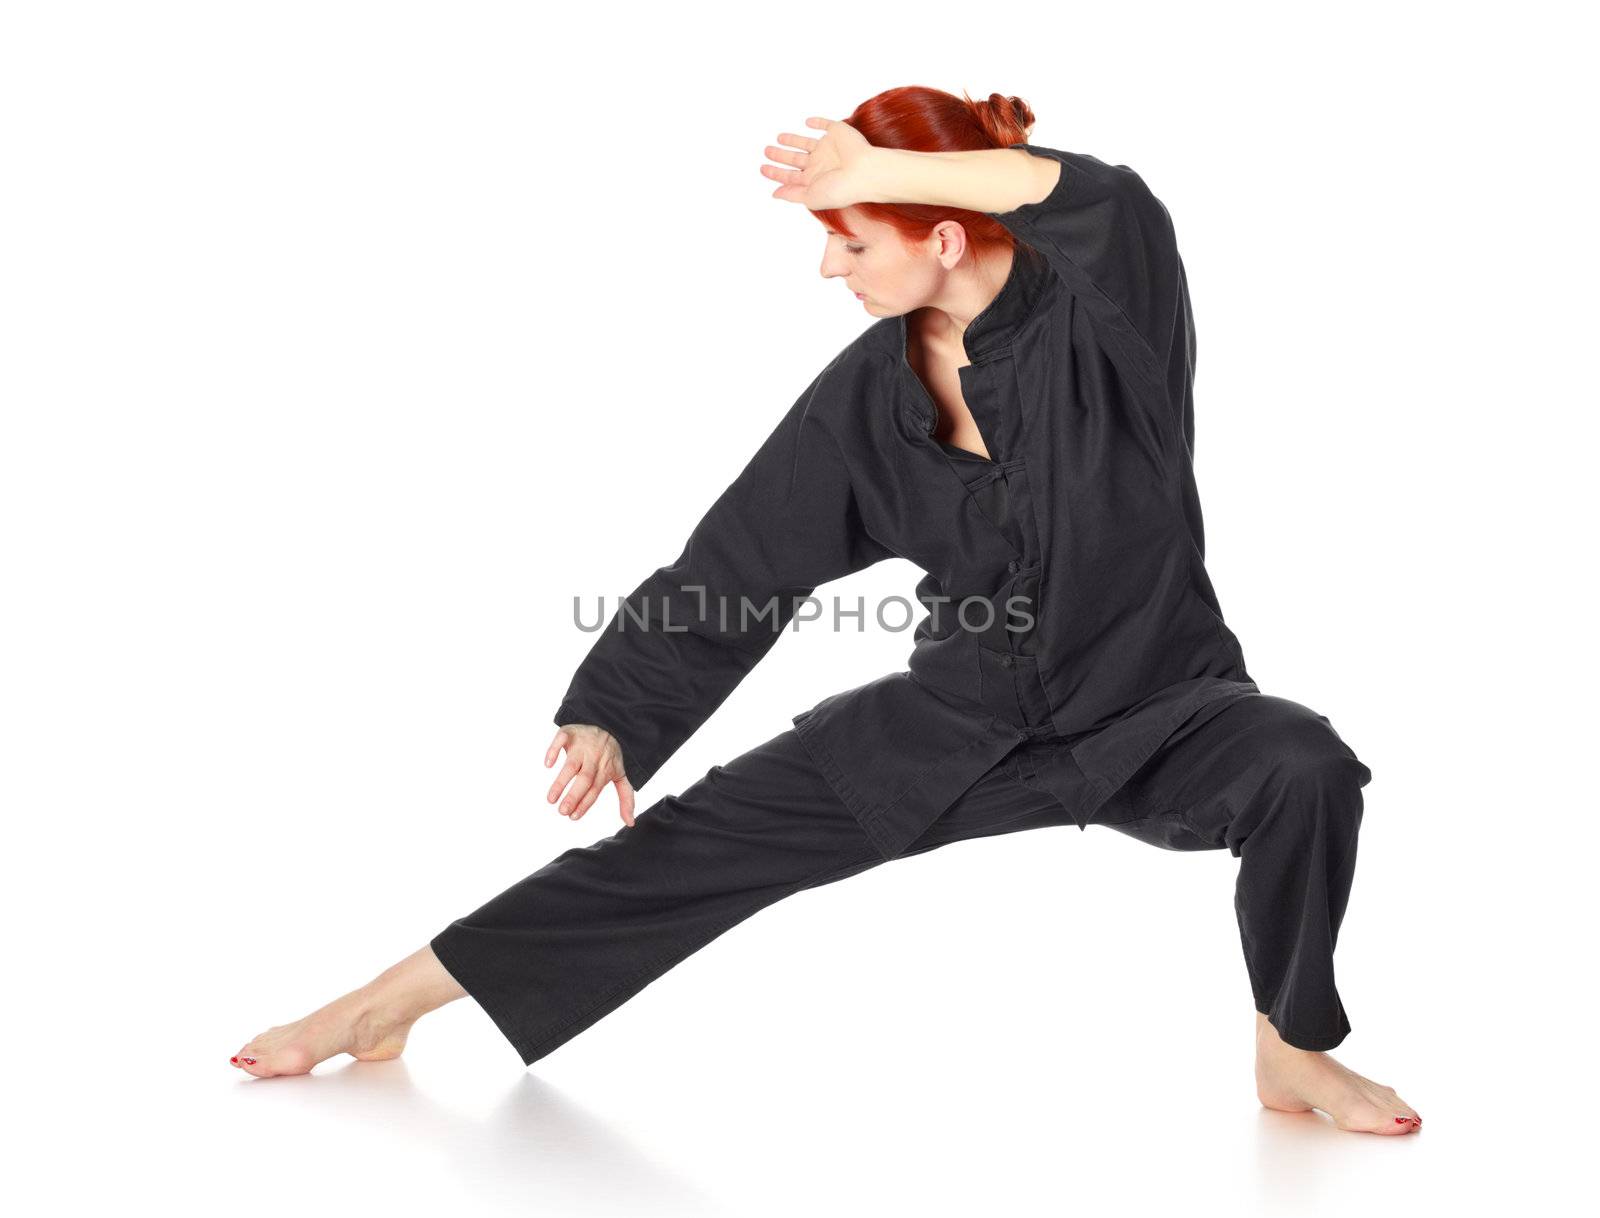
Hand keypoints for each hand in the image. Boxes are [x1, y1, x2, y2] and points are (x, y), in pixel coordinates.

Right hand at [546, 723, 636, 825]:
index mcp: (605, 770)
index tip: (573, 816)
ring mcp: (582, 746)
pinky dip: (554, 750)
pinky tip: (548, 764)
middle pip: (585, 778)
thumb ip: (626, 799)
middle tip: (562, 811)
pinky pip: (561, 740)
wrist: (608, 725)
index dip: (585, 803)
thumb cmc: (610, 756)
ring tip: (551, 799)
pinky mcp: (570, 734)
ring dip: (561, 781)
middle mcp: (593, 758)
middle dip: (574, 796)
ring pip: (571, 764)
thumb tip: (630, 823)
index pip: (595, 789)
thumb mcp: (622, 776)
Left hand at [761, 116, 876, 210]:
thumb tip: (775, 194)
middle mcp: (820, 164)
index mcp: (814, 180)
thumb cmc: (841, 189)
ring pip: (806, 143)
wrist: (864, 171)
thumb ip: (792, 194)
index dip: (776, 173)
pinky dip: (817, 122)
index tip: (763, 168)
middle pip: (795, 159)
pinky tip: (808, 122)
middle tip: (766, 151)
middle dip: (780, 156)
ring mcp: (829, 148)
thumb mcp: (810, 197)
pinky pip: (825, 125)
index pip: (791, 177)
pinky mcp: (837, 132)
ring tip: (779, 138)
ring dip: (793, 140)